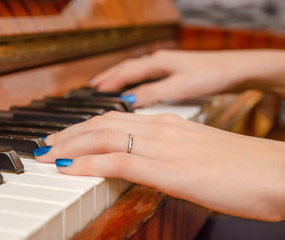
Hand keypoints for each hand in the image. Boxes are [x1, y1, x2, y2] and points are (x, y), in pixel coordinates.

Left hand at [35, 111, 284, 221]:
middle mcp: (161, 129)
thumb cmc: (240, 168)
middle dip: (69, 132)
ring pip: (103, 137)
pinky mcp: (168, 169)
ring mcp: (163, 147)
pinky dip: (88, 163)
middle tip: (47, 143)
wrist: (274, 173)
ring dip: (70, 145)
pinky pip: (117, 161)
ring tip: (48, 153)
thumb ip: (167, 154)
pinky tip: (68, 169)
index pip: (116, 119)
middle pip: (102, 123)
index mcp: (168, 124)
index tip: (67, 136)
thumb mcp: (195, 154)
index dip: (85, 126)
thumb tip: (145, 165)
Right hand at [89, 50, 284, 106]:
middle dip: (108, 78)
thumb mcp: (179, 86)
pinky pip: (146, 76)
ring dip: (119, 79)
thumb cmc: (212, 75)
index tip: (94, 91)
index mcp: (157, 62)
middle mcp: (159, 61)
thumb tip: (126, 100)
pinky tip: (136, 90)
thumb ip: (152, 92)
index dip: (107, 83)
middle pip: (125, 69)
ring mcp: (166, 65)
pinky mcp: (174, 73)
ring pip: (135, 71)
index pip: (124, 71)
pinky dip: (135, 82)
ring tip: (107, 88)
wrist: (238, 69)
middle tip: (94, 86)